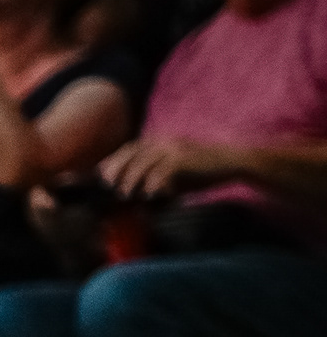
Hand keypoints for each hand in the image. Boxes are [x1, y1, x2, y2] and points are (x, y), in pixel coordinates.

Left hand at [100, 134, 219, 198]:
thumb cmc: (203, 170)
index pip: (131, 148)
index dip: (115, 160)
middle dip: (117, 168)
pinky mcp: (185, 159)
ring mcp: (175, 149)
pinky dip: (153, 183)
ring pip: (144, 162)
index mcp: (162, 142)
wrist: (233, 162)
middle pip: (133, 152)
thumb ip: (157, 177)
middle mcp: (166, 142)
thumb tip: (137, 193)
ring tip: (125, 193)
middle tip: (108, 185)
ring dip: (132, 179)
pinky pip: (162, 171)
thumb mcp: (176, 171)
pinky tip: (149, 194)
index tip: (102, 174)